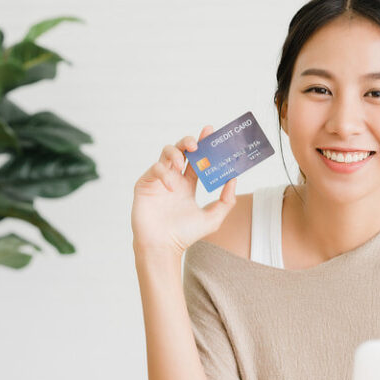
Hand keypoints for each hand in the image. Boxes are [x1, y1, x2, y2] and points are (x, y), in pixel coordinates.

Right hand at [131, 125, 236, 256]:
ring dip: (175, 152)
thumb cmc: (185, 235)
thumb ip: (226, 201)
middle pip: (181, 150)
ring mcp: (159, 181)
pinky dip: (164, 174)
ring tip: (182, 160)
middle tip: (197, 143)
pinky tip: (172, 187)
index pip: (197, 160)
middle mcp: (174, 180)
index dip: (204, 145)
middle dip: (189, 141)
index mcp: (188, 185)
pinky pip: (154, 169)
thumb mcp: (213, 218)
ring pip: (166, 153)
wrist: (163, 247)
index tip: (211, 132)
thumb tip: (234, 180)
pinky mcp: (145, 184)